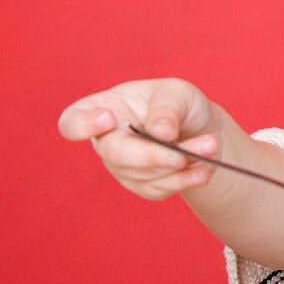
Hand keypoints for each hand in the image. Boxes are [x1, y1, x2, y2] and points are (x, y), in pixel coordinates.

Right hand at [58, 78, 220, 199]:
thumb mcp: (178, 93)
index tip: (108, 118)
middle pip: (116, 155)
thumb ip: (167, 108)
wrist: (201, 131)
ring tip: (211, 146)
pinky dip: (186, 179)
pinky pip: (160, 189)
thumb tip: (160, 133)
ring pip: (145, 174)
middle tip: (183, 152)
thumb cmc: (179, 104)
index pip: (73, 122)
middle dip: (154, 154)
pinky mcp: (143, 186)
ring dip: (181, 164)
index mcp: (103, 108)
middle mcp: (107, 142)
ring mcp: (122, 168)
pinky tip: (205, 169)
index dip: (82, 125)